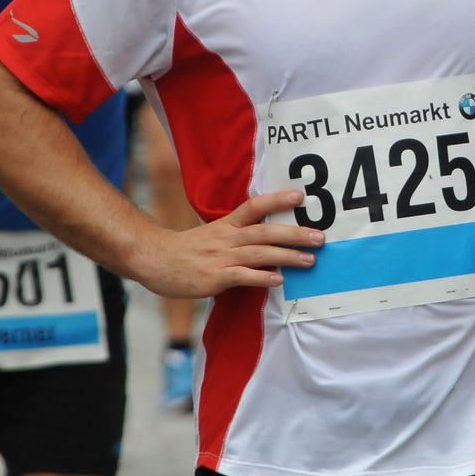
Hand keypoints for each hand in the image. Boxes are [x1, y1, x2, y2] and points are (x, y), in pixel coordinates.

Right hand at [131, 189, 322, 299]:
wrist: (154, 260)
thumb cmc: (187, 250)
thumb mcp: (213, 235)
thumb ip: (238, 236)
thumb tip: (268, 239)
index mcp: (226, 225)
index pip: (254, 206)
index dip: (277, 200)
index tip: (301, 195)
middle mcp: (226, 238)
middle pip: (265, 230)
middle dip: (295, 233)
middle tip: (320, 236)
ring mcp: (220, 257)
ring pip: (259, 253)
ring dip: (287, 256)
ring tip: (310, 260)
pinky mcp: (213, 277)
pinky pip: (242, 276)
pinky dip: (262, 277)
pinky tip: (279, 280)